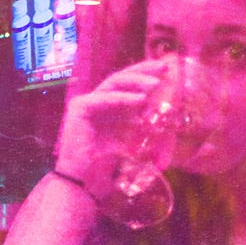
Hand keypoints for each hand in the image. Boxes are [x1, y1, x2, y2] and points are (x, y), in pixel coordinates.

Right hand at [56, 59, 171, 197]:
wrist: (81, 177)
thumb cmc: (102, 161)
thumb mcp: (127, 139)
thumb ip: (139, 126)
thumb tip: (161, 117)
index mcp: (107, 105)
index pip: (126, 84)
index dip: (145, 75)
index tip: (166, 72)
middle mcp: (96, 100)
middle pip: (121, 78)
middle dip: (143, 71)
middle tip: (164, 67)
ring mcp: (86, 102)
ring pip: (113, 84)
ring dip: (136, 82)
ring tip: (155, 84)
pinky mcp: (80, 107)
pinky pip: (104, 99)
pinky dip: (123, 98)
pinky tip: (140, 99)